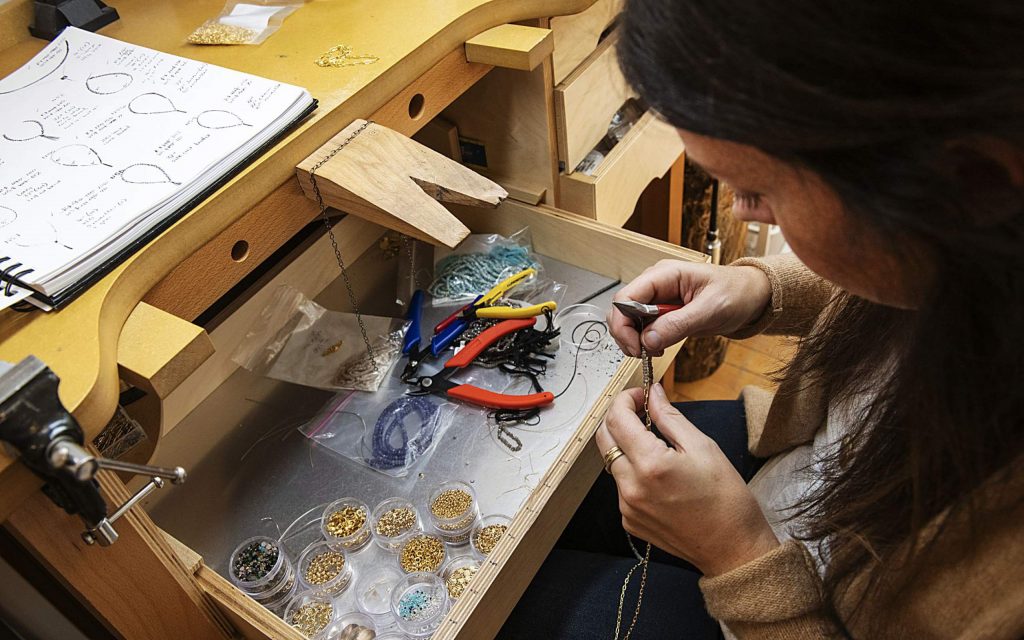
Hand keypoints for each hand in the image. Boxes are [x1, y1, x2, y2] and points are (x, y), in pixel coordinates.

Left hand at [595, 384, 778, 575]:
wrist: (732, 547)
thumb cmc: (725, 497)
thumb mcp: (702, 447)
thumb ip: (670, 417)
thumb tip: (653, 393)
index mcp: (649, 464)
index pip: (617, 418)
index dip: (626, 399)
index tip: (640, 394)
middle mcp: (630, 487)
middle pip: (605, 438)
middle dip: (618, 418)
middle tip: (641, 411)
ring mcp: (627, 507)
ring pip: (612, 463)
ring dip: (626, 446)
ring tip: (655, 444)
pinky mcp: (629, 521)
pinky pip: (621, 486)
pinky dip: (632, 472)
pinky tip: (658, 475)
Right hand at [609, 261, 770, 356]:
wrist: (752, 297)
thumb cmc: (736, 292)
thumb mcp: (710, 309)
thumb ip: (678, 324)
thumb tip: (647, 340)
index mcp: (663, 275)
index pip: (625, 297)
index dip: (623, 324)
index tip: (636, 346)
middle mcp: (655, 285)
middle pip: (621, 311)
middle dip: (627, 335)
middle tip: (643, 353)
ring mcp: (657, 300)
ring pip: (628, 322)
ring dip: (635, 340)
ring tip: (655, 350)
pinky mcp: (663, 314)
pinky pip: (643, 329)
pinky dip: (646, 342)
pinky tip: (659, 347)